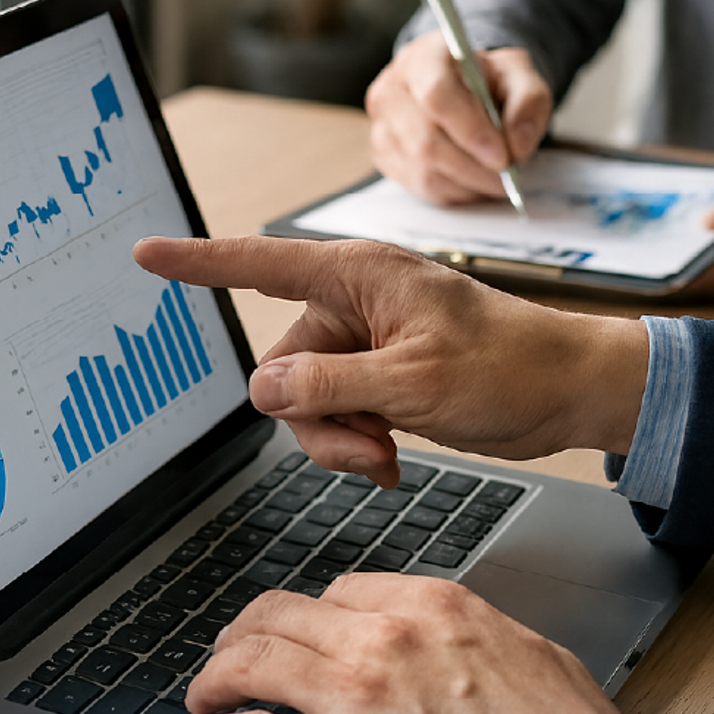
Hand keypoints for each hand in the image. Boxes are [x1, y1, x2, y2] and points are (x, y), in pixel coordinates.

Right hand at [133, 234, 646, 485]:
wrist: (567, 393)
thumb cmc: (510, 367)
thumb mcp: (411, 382)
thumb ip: (329, 384)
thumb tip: (264, 388)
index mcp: (358, 276)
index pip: (258, 264)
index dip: (198, 263)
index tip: (147, 254)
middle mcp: (354, 304)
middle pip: (283, 366)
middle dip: (316, 419)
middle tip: (370, 448)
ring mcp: (366, 344)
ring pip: (306, 402)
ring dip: (340, 439)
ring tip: (388, 455)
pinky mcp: (381, 377)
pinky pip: (337, 415)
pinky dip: (357, 444)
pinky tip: (394, 459)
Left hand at [184, 575, 634, 713]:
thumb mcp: (532, 656)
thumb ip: (478, 641)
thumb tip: (464, 652)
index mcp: (431, 608)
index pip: (341, 592)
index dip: (309, 616)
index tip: (298, 633)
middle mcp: (381, 640)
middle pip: (280, 616)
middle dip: (244, 633)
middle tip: (231, 653)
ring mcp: (350, 701)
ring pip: (251, 664)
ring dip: (216, 679)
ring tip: (204, 695)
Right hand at [365, 32, 552, 204]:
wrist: (462, 89)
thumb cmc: (487, 81)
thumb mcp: (519, 76)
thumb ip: (528, 102)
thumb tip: (517, 146)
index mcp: (423, 58)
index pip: (437, 97)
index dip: (471, 131)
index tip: (503, 157)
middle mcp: (392, 90)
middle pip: (426, 142)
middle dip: (474, 168)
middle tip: (507, 177)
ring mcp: (382, 126)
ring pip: (423, 170)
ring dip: (467, 183)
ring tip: (495, 180)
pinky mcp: (384, 156)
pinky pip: (420, 187)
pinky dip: (454, 191)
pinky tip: (473, 180)